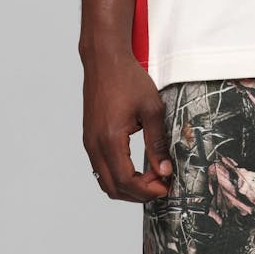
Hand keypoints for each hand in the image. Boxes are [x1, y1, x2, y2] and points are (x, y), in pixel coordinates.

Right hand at [81, 47, 173, 202]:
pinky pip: (100, 167)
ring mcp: (89, 142)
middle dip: (137, 193)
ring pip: (104, 180)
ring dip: (127, 186)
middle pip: (112, 187)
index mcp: (110, 139)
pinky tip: (136, 166)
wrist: (105, 60)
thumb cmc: (128, 79)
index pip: (126, 181)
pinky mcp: (89, 137)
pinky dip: (117, 175)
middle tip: (160, 185)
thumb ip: (157, 142)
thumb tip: (164, 170)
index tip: (165, 187)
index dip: (147, 191)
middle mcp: (94, 145)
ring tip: (150, 177)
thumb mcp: (151, 109)